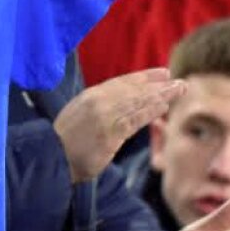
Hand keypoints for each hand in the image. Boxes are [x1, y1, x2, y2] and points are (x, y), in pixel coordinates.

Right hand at [54, 68, 185, 181]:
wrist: (49, 156)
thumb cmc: (62, 141)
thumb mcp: (77, 115)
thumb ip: (96, 107)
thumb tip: (117, 104)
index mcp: (90, 95)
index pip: (123, 82)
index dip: (145, 77)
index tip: (162, 74)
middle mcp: (98, 101)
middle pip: (134, 90)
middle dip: (159, 85)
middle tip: (179, 82)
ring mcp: (104, 116)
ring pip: (138, 102)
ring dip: (161, 96)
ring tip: (179, 91)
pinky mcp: (109, 133)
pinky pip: (134, 119)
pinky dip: (150, 112)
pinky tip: (164, 108)